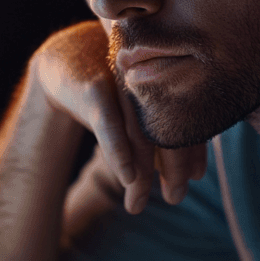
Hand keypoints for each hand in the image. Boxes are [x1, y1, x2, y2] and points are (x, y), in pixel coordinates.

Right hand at [30, 21, 206, 213]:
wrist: (63, 55)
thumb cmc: (110, 83)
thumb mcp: (138, 102)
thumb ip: (162, 125)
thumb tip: (193, 170)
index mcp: (166, 76)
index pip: (188, 117)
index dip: (195, 149)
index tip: (197, 176)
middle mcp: (150, 76)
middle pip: (169, 127)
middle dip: (176, 167)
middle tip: (176, 197)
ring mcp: (123, 81)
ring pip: (141, 133)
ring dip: (143, 173)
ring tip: (138, 205)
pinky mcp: (95, 89)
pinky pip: (110, 123)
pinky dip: (119, 151)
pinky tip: (127, 177)